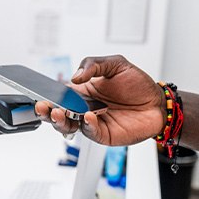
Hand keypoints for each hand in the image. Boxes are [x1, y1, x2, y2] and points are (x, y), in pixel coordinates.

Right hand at [35, 55, 165, 145]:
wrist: (157, 102)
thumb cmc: (137, 84)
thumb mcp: (115, 64)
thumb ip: (93, 65)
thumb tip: (75, 76)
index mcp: (81, 91)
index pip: (58, 95)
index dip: (47, 95)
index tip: (40, 94)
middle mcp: (83, 108)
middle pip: (57, 113)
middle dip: (46, 112)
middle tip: (42, 106)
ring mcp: (91, 122)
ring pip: (68, 126)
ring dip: (60, 121)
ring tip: (59, 113)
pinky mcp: (103, 134)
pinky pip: (90, 132)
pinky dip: (87, 125)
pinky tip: (88, 117)